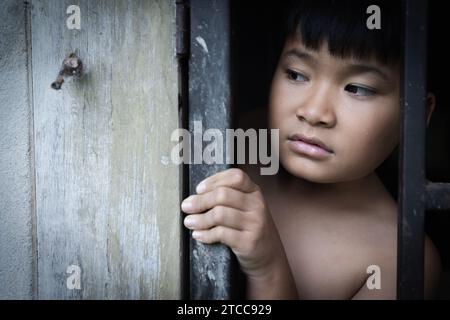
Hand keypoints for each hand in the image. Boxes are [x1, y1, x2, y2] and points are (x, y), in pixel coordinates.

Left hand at [181, 168, 296, 298]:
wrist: (268, 258)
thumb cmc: (250, 230)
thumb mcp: (246, 209)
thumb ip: (229, 199)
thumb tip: (196, 196)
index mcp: (254, 192)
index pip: (235, 176)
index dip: (214, 180)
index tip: (199, 189)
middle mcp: (257, 205)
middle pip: (223, 195)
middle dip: (200, 201)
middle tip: (186, 207)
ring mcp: (255, 223)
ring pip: (219, 214)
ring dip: (199, 219)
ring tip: (189, 222)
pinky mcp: (249, 242)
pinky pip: (221, 234)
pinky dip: (205, 234)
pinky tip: (198, 235)